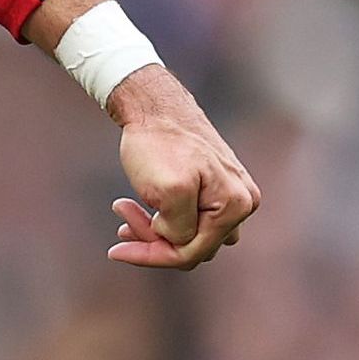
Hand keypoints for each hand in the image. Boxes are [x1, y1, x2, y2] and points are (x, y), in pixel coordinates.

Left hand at [99, 66, 259, 268]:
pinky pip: (190, 217)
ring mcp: (230, 195)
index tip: (115, 247)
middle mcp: (242, 203)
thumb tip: (180, 242)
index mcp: (235, 205)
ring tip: (124, 209)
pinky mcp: (215, 187)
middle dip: (152, 238)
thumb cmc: (160, 142)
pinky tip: (136, 207)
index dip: (151, 255)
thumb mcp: (167, 190)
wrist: (155, 104)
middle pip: (192, 246)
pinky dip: (162, 217)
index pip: (192, 253)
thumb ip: (179, 228)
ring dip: (154, 229)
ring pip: (188, 234)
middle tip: (121, 214)